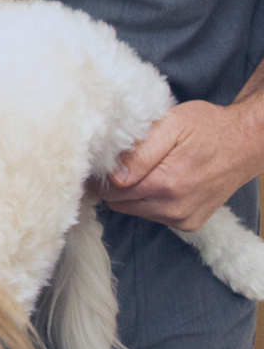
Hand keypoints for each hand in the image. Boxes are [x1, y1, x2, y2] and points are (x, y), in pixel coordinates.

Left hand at [99, 99, 263, 230]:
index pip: (112, 191)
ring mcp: (183, 219)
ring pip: (134, 211)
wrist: (246, 143)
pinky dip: (148, 200)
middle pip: (120, 204)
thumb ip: (140, 153)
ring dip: (132, 193)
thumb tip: (115, 177)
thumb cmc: (208, 128)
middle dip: (115, 184)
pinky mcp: (189, 223)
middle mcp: (175, 208)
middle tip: (123, 160)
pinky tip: (160, 179)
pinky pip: (153, 215)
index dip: (102, 174)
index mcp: (167, 183)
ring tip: (146, 168)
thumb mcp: (171, 125)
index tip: (104, 160)